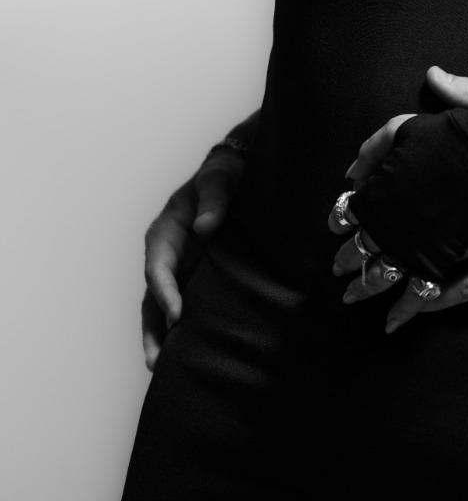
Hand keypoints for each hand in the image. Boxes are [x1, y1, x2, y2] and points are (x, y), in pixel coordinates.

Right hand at [141, 146, 244, 369]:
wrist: (236, 176)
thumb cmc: (223, 175)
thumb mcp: (218, 178)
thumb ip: (213, 198)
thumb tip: (206, 227)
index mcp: (164, 233)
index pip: (158, 267)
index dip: (164, 292)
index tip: (176, 314)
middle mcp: (165, 256)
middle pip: (152, 298)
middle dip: (152, 330)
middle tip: (157, 363)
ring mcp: (178, 271)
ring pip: (161, 310)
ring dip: (161, 338)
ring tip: (166, 372)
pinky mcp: (194, 280)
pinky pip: (184, 308)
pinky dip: (181, 331)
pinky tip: (189, 356)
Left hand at [332, 66, 467, 330]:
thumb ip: (467, 97)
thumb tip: (432, 73)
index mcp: (465, 171)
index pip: (401, 187)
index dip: (368, 204)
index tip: (340, 213)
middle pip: (403, 229)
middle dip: (364, 248)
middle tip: (335, 263)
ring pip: (423, 262)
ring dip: (384, 281)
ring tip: (353, 294)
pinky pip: (459, 289)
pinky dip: (425, 303)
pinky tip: (398, 316)